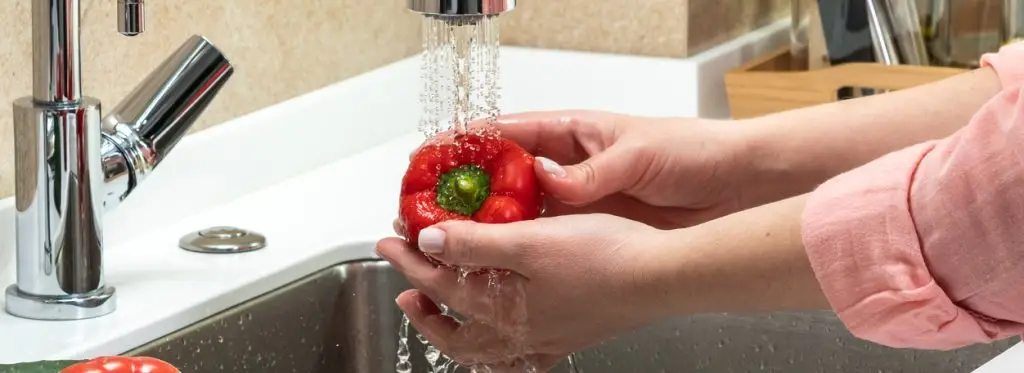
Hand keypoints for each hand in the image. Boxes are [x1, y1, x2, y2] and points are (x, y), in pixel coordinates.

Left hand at [376, 214, 667, 370]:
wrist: (659, 277)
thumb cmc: (603, 255)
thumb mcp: (528, 240)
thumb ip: (474, 244)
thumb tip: (427, 244)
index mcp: (503, 306)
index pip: (440, 282)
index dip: (410, 259)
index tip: (391, 239)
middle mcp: (520, 331)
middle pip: (455, 329)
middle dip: (424, 306)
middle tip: (406, 286)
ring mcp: (547, 339)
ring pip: (486, 351)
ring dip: (455, 332)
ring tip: (440, 314)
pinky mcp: (571, 337)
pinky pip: (525, 356)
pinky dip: (503, 352)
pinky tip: (505, 341)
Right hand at [411, 110, 748, 228]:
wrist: (737, 187)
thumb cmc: (695, 154)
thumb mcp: (640, 155)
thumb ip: (592, 173)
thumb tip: (549, 183)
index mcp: (576, 134)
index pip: (509, 133)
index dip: (468, 142)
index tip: (432, 155)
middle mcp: (571, 169)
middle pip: (504, 178)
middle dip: (466, 191)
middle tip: (430, 206)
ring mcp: (580, 203)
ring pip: (521, 214)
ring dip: (488, 224)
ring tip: (451, 238)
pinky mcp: (593, 233)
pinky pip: (548, 241)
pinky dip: (523, 250)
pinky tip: (498, 262)